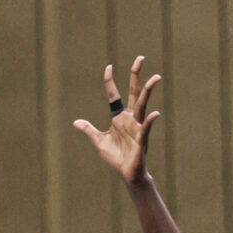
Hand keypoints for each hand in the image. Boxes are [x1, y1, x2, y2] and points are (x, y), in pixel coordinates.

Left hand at [72, 58, 162, 184]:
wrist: (127, 174)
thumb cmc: (116, 158)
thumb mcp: (99, 141)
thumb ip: (89, 130)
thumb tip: (76, 122)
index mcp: (120, 117)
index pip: (114, 95)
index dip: (110, 81)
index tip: (109, 66)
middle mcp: (131, 118)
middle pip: (134, 92)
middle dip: (136, 75)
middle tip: (140, 58)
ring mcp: (138, 126)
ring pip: (144, 104)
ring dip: (149, 91)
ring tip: (156, 77)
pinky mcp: (142, 139)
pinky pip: (147, 127)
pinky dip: (151, 120)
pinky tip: (156, 113)